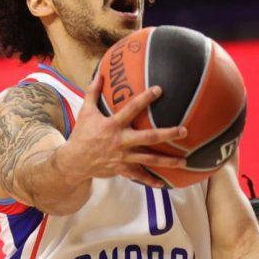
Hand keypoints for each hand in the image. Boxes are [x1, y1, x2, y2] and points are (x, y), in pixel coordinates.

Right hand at [58, 75, 186, 186]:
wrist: (74, 161)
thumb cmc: (82, 134)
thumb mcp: (86, 111)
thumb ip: (93, 93)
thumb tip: (100, 74)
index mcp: (113, 125)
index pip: (132, 108)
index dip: (145, 98)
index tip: (159, 89)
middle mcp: (120, 141)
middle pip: (148, 137)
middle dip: (168, 134)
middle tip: (184, 131)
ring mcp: (123, 157)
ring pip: (149, 159)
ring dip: (167, 161)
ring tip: (184, 161)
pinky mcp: (122, 169)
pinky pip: (139, 176)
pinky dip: (151, 181)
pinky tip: (164, 184)